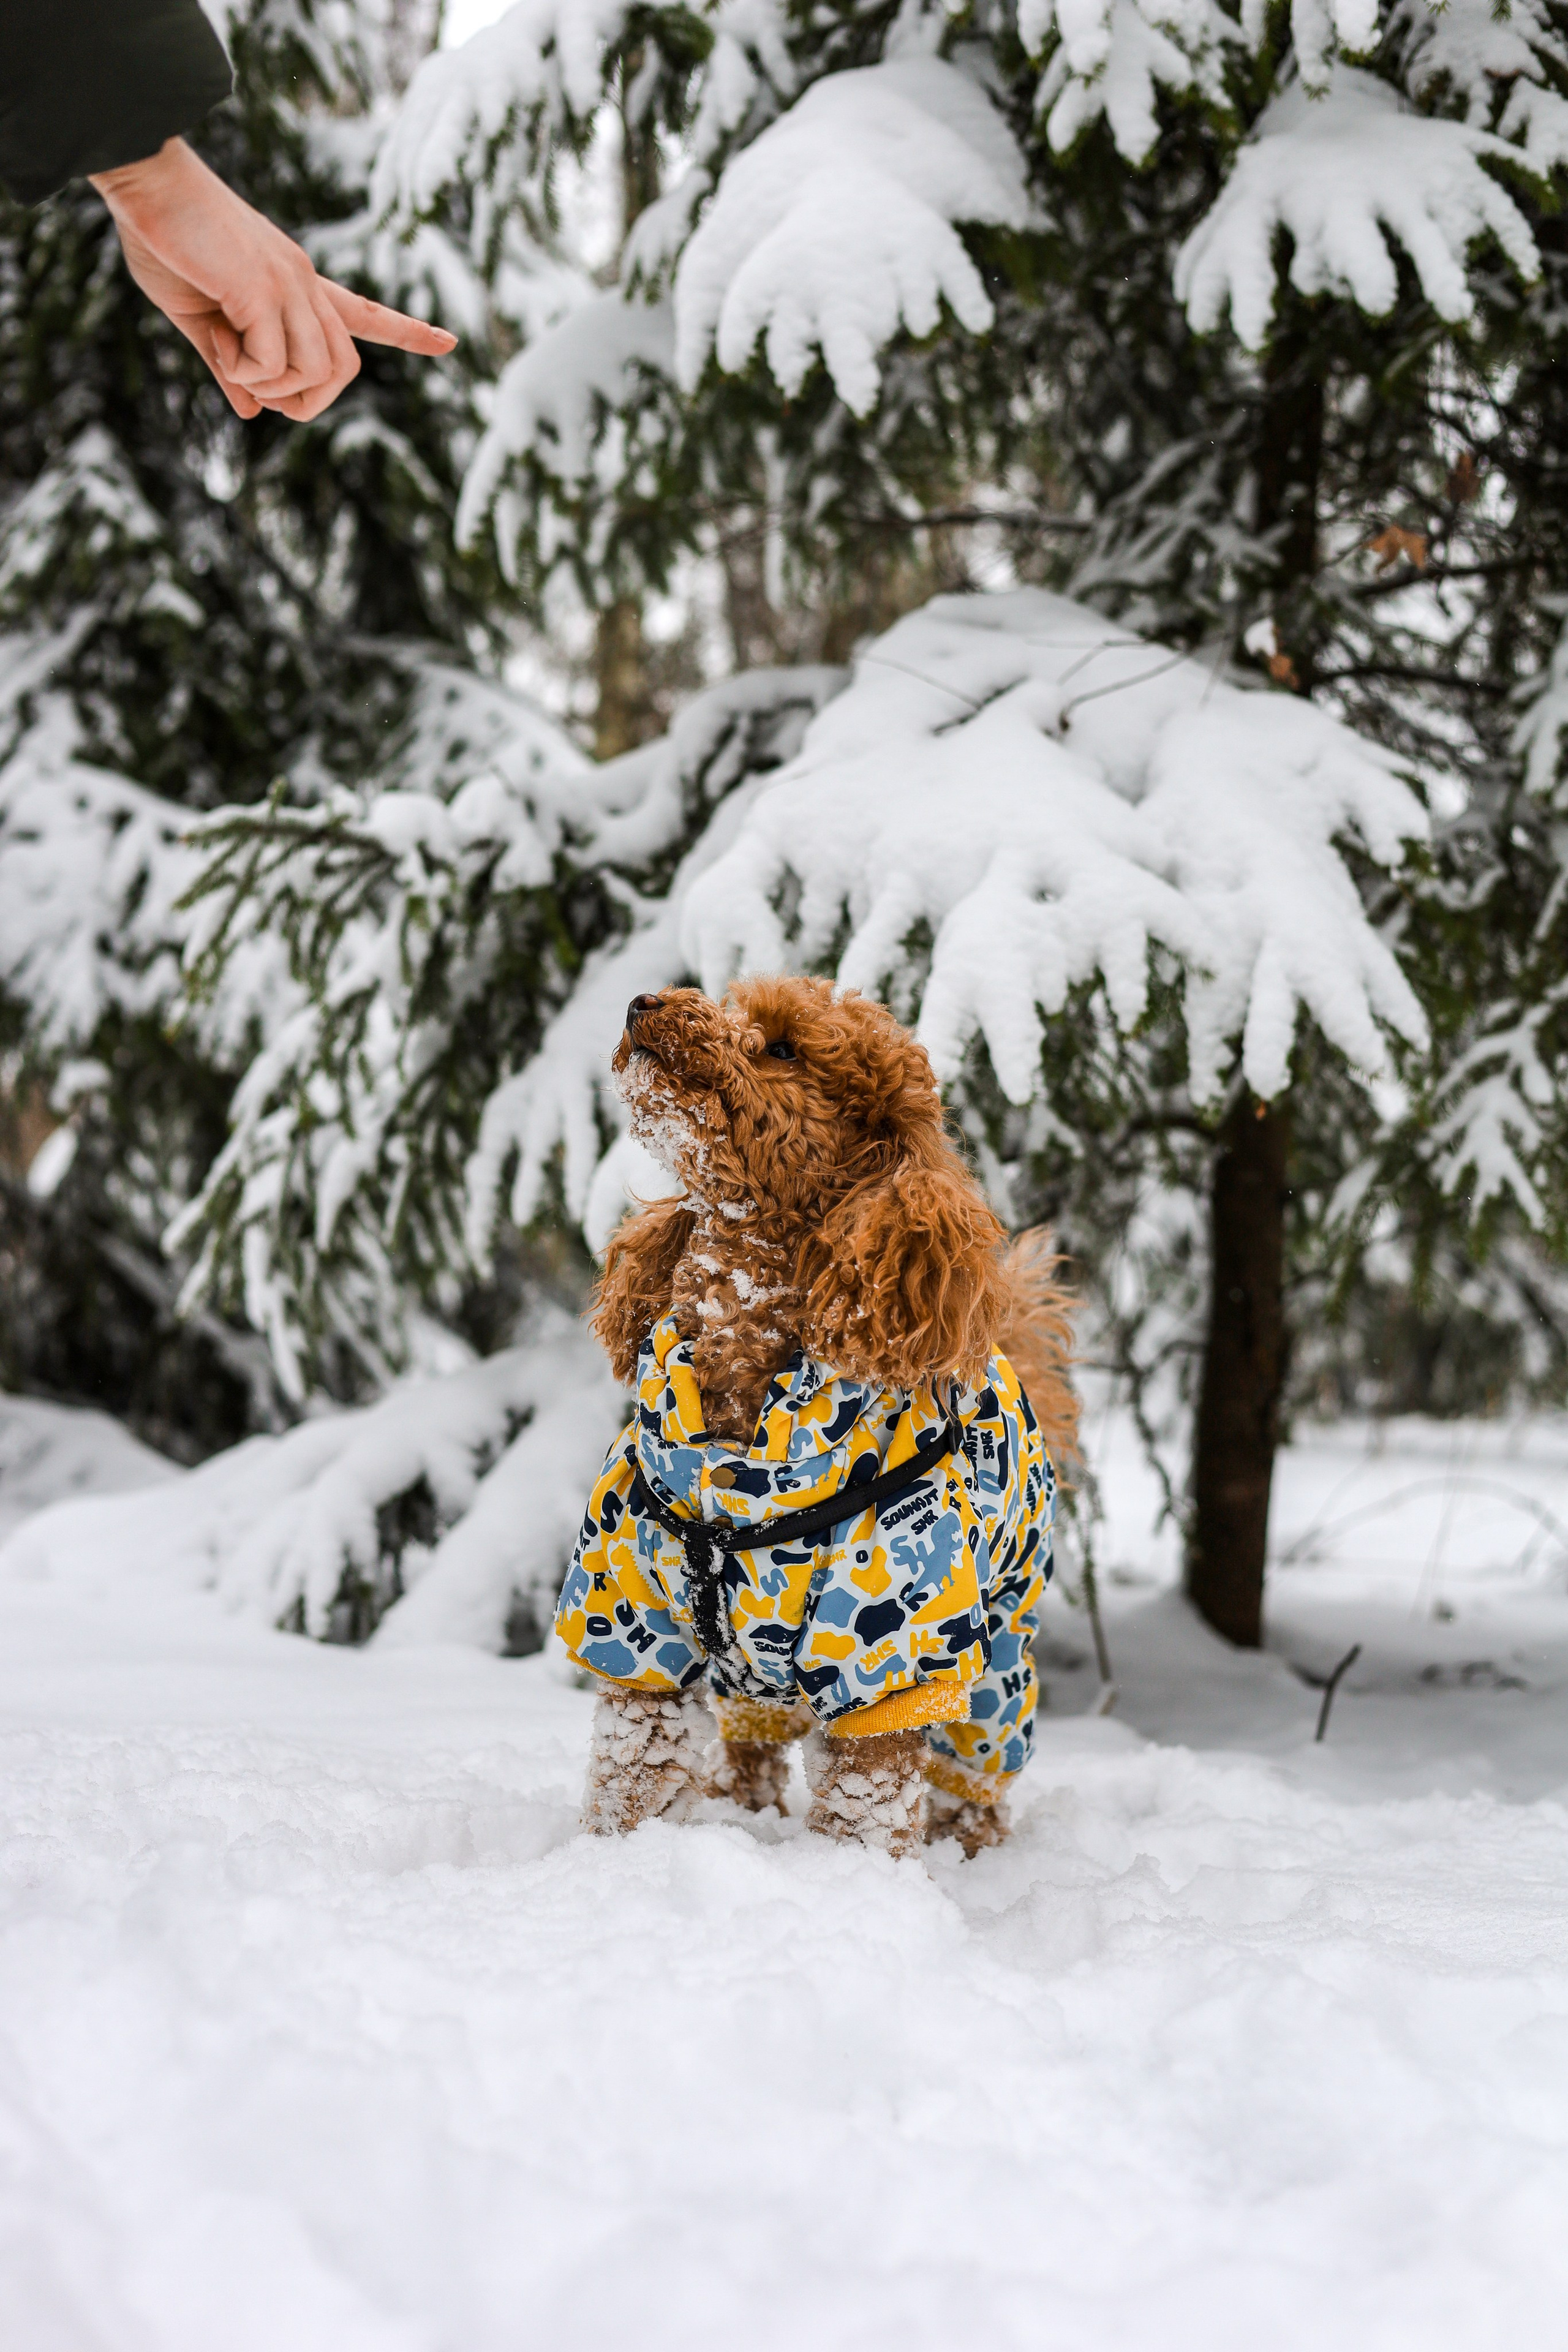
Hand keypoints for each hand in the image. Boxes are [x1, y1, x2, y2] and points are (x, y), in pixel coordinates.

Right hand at [90, 138, 456, 421]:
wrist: (143, 182)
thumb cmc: (164, 240)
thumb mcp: (200, 318)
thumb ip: (229, 366)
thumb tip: (254, 413)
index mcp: (295, 285)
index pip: (364, 312)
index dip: (406, 331)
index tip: (449, 342)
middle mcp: (304, 284)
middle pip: (343, 370)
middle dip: (305, 402)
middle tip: (256, 389)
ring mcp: (289, 285)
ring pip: (315, 373)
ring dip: (268, 386)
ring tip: (226, 351)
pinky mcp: (264, 289)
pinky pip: (273, 366)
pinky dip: (244, 372)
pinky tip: (217, 339)